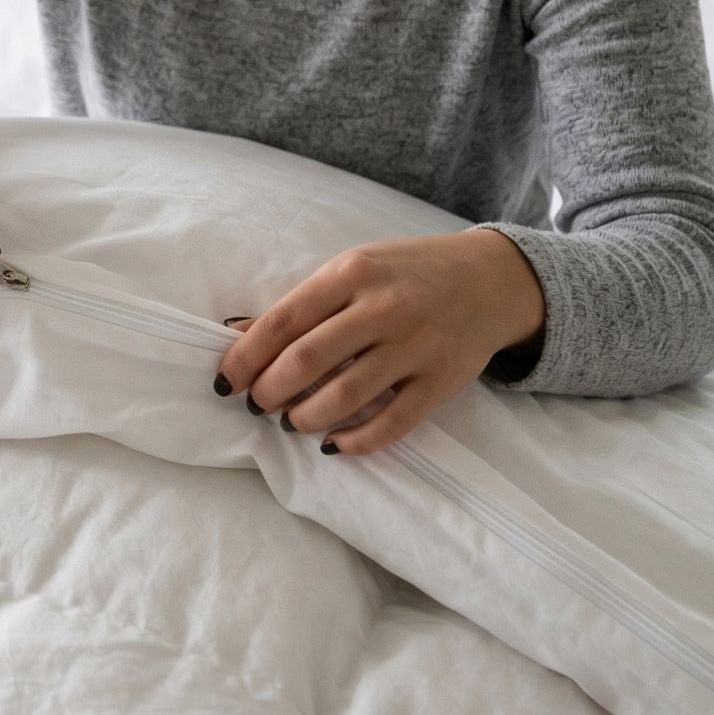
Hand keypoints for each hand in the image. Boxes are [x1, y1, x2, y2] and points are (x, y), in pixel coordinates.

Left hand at [213, 229, 543, 456]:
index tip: (225, 381)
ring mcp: (415, 347)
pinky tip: (333, 443)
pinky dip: (355, 441)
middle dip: (269, 391)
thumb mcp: (354, 270)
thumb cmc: (406, 274)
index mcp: (352, 273)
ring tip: (291, 421)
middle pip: (307, 360)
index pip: (284, 321)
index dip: (246, 357)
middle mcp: (383, 308)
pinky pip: (391, 424)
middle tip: (257, 405)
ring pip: (345, 396)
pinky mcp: (440, 382)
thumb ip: (302, 305)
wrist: (488, 279)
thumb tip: (237, 334)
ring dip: (305, 417)